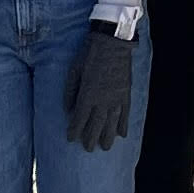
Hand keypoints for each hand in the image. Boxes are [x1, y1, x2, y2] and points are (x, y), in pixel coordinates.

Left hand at [65, 24, 138, 150]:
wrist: (112, 43)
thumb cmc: (89, 55)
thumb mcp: (74, 71)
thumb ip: (70, 92)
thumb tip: (67, 109)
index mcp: (87, 94)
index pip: (79, 118)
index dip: (75, 130)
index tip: (71, 139)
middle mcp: (102, 100)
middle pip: (96, 125)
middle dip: (91, 138)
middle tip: (88, 149)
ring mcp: (116, 98)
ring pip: (112, 123)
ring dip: (108, 137)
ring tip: (106, 147)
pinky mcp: (126, 94)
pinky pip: (125, 114)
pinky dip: (124, 125)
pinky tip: (122, 135)